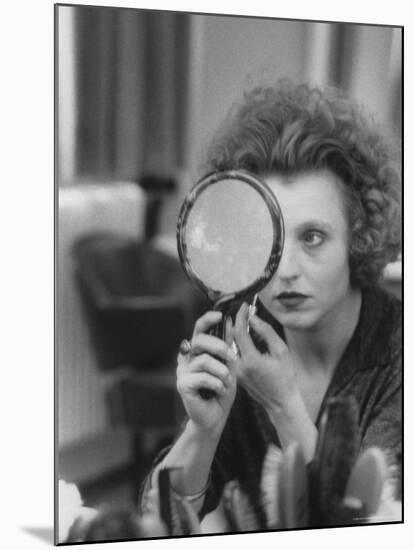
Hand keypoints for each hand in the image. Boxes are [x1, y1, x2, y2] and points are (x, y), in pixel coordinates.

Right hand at [176, 311, 236, 435]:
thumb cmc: (222, 390)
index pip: (199, 329)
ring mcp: (182, 371)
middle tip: (233, 358)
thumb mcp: (229, 365)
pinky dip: (216, 383)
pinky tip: (221, 390)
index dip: (208, 320)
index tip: (220, 315)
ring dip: (222, 371)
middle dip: (219, 346)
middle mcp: (187, 358)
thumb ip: (227, 345)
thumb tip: (230, 322)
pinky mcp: (182, 385)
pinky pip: (202, 377)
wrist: (216, 417)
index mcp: (198, 350)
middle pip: (199, 340)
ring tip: (228, 382)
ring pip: (203, 360)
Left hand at [232, 302, 297, 414]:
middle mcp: (239, 366)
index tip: (245, 306)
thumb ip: (266, 332)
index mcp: (251, 360)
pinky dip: (235, 343)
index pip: (239, 332)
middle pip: (230, 337)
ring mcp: (235, 372)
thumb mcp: (281, 351)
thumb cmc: (285, 377)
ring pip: (229, 346)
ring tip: (243, 322)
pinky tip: (243, 337)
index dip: (241, 316)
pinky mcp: (235, 375)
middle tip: (242, 311)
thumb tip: (253, 318)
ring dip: (234, 332)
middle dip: (235, 322)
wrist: (281, 403)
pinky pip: (232, 354)